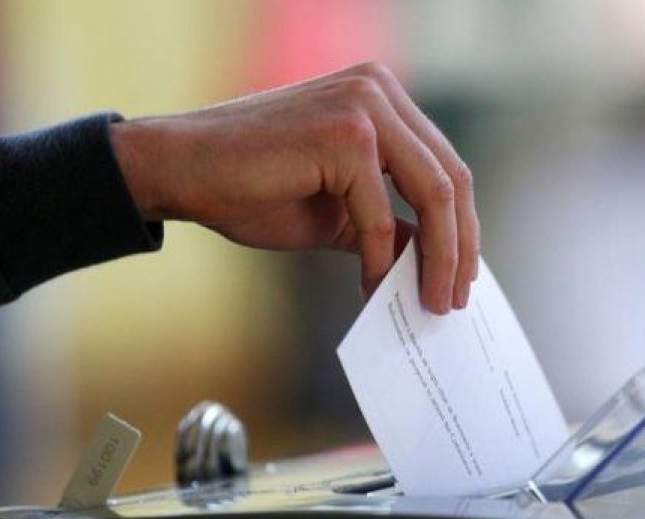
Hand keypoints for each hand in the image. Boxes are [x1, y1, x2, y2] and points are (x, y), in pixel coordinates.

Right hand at [109, 61, 478, 313]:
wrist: (182, 172)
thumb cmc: (250, 188)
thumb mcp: (338, 212)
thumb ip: (387, 225)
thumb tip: (431, 260)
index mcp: (382, 98)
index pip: (445, 166)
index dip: (462, 228)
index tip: (460, 278)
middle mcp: (380, 90)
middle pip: (452, 178)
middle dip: (460, 248)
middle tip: (454, 299)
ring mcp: (365, 106)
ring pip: (434, 194)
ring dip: (439, 258)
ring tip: (431, 303)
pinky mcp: (345, 135)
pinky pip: (382, 215)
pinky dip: (383, 260)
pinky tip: (374, 289)